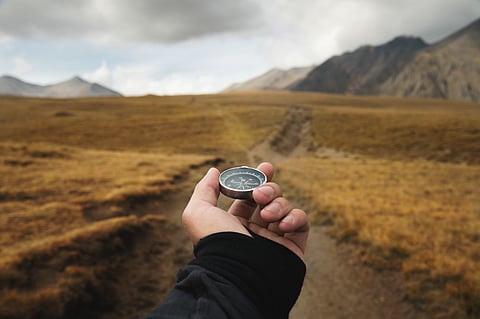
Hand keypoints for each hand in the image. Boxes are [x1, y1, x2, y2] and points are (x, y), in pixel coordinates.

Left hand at [182, 162, 308, 258]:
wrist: (237, 274)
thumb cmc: (215, 242)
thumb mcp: (198, 212)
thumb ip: (205, 189)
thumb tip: (214, 171)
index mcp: (234, 223)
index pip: (249, 196)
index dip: (257, 179)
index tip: (264, 167)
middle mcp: (255, 230)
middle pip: (270, 197)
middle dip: (269, 188)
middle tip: (260, 194)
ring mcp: (275, 238)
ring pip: (285, 206)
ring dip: (278, 204)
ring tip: (267, 215)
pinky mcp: (292, 246)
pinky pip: (301, 222)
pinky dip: (295, 217)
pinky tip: (283, 224)